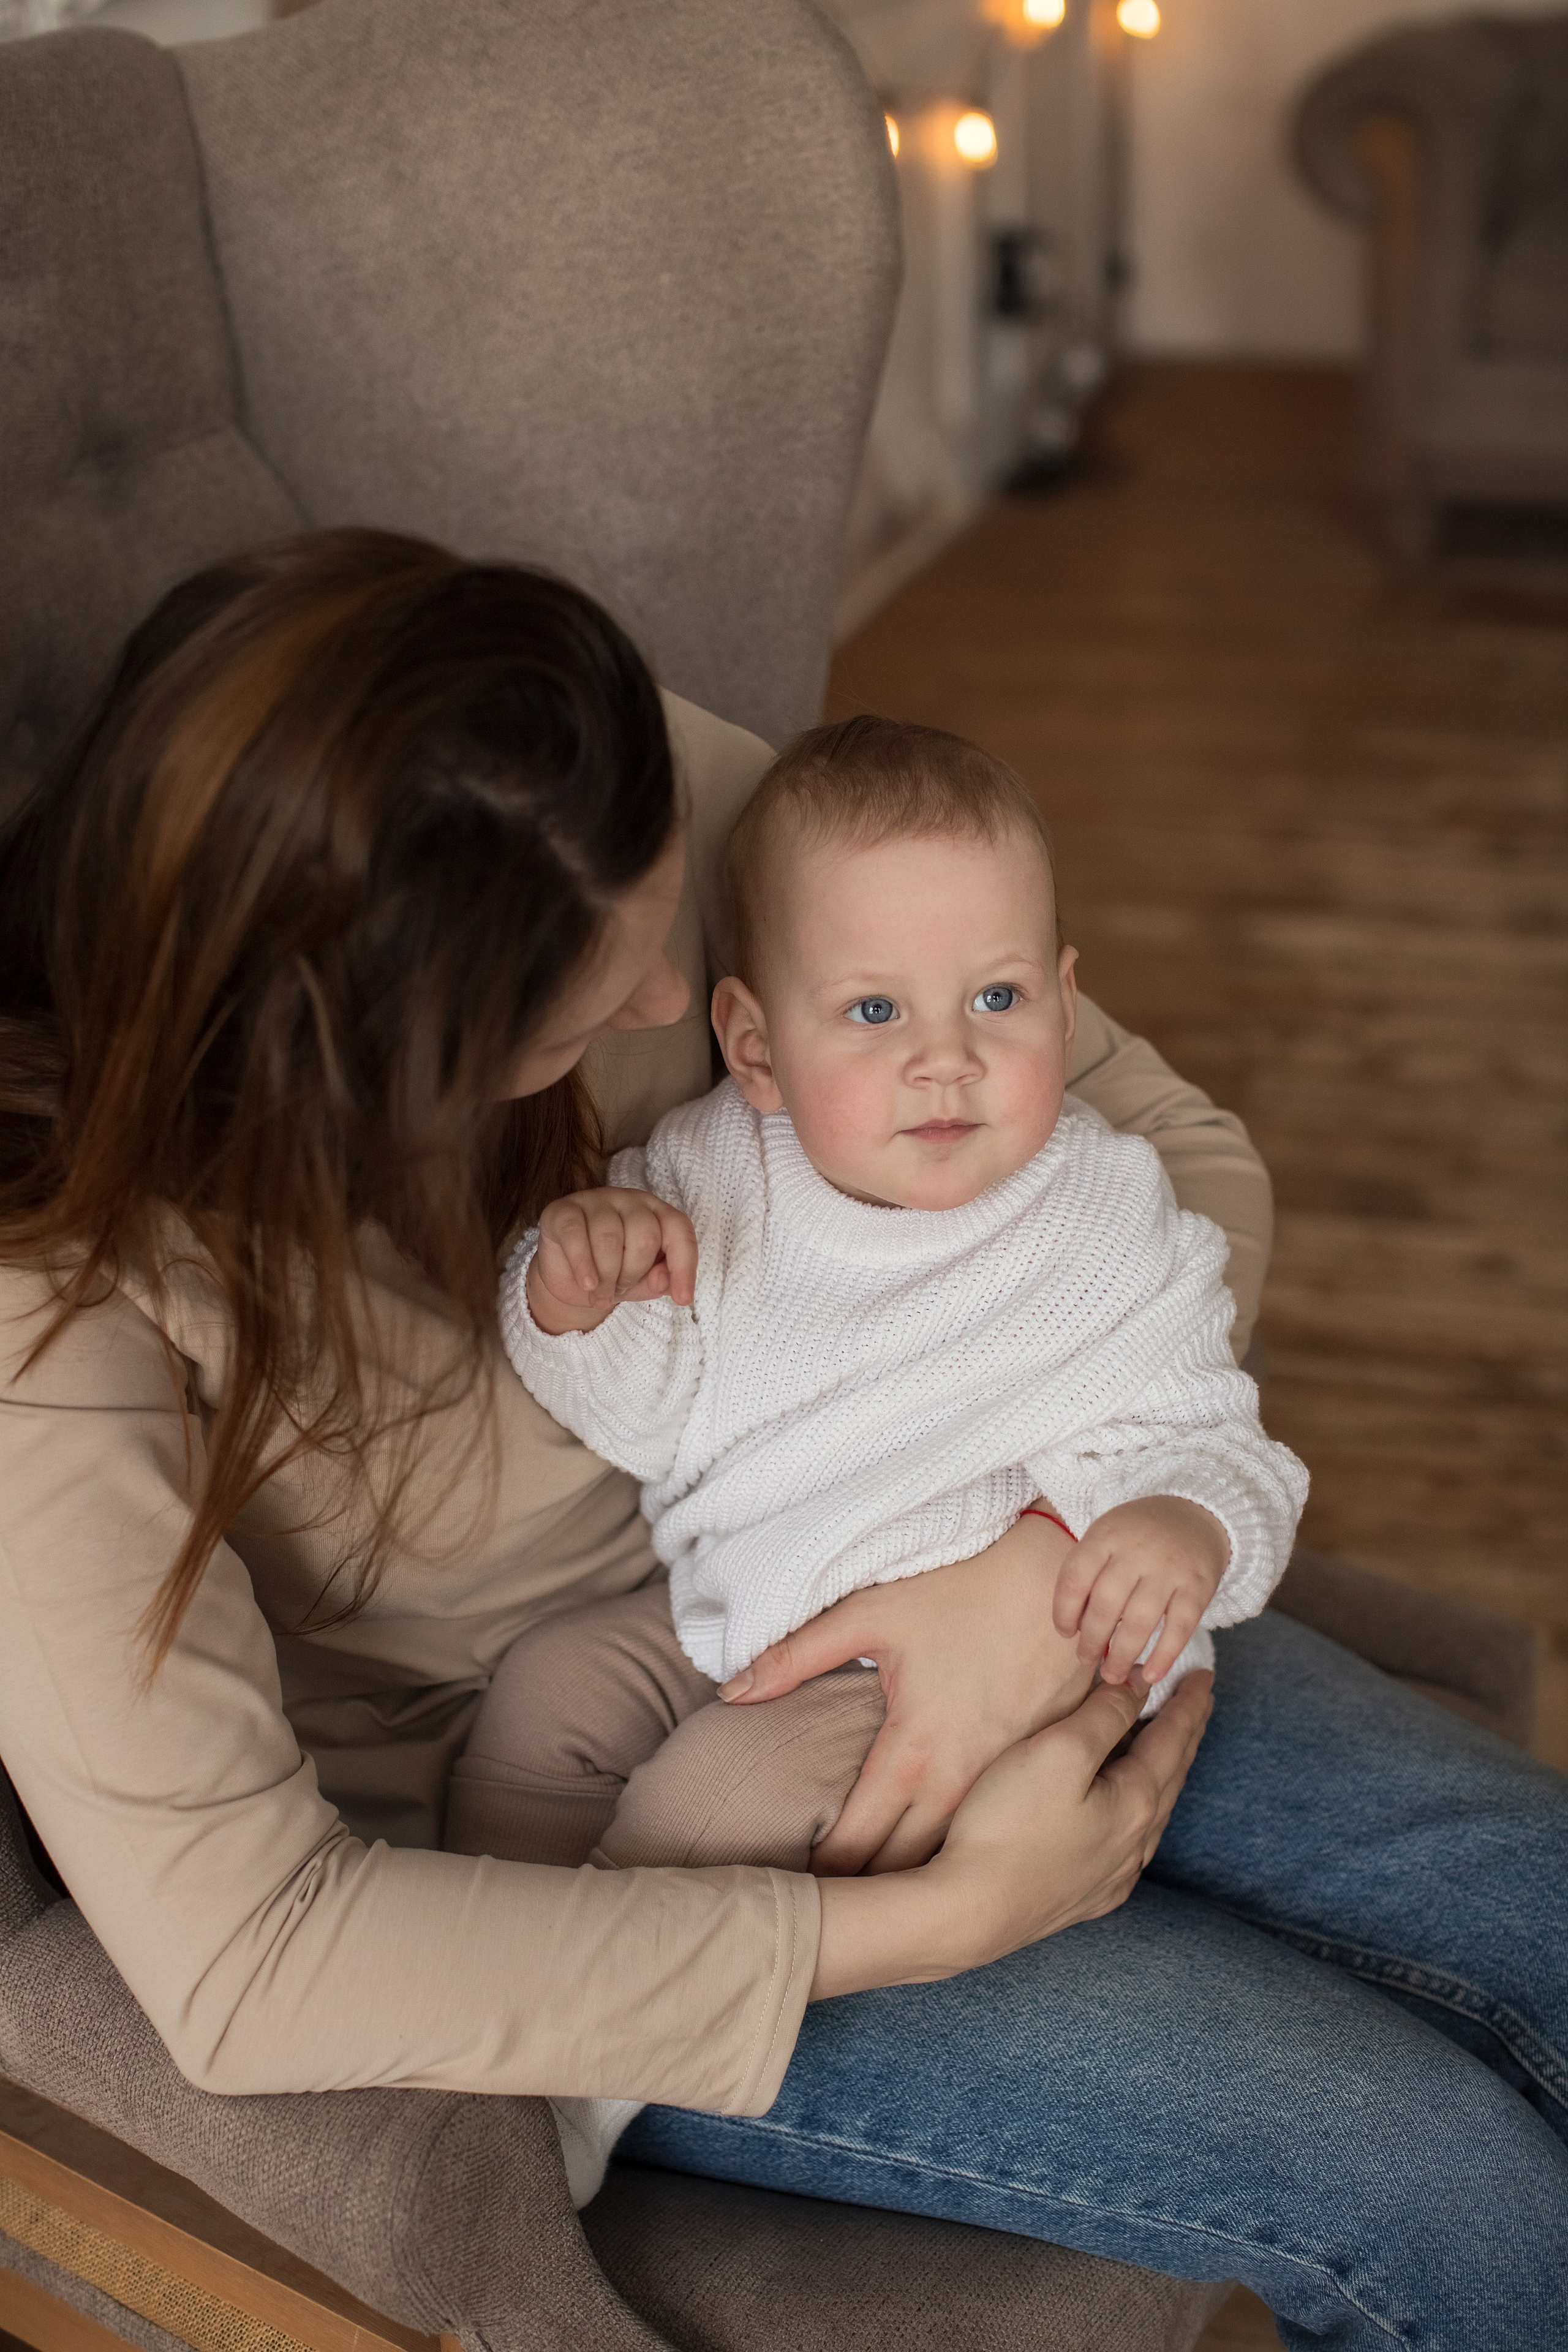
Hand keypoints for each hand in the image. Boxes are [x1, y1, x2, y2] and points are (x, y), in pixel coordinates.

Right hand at [526, 1187, 696, 1335]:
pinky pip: (575, 1234)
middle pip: (644, 1236)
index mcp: (656, 1213)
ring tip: (599, 1291)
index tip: (683, 1299)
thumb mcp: (643, 1285)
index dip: (684, 1266)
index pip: (679, 1230)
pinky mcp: (563, 1210)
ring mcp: (595, 1200)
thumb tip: (663, 1279)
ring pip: (609, 1238)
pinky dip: (582, 1265)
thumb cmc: (613, 1275)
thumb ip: (659, 1282)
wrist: (569, 1279)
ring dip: (606, 1277)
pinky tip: (587, 1283)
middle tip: (619, 1289)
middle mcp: (629, 1200)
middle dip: (633, 1274)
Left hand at [719, 1512, 1097, 1875]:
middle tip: (827, 1908)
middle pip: (906, 1868)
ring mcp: (1012, 1783)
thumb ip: (794, 1656)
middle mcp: (965, 1780)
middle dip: (866, 1892)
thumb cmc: (961, 1587)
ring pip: (957, 1859)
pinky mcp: (1046, 1773)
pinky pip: (1001, 1832)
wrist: (1062, 1569)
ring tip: (879, 1903)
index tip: (794, 1892)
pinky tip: (947, 1863)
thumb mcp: (870, 1613)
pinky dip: (969, 1852)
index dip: (823, 1875)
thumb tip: (731, 1694)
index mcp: (915, 1750)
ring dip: (918, 1880)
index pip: (858, 1842)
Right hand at [809, 1671, 1212, 1997]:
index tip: (1204, 1674)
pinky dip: (1138, 1812)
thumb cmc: (1008, 1824)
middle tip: (1198, 1701)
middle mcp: (1135, 1844)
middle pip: (1171, 1774)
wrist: (969, 1912)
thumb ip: (1104, 1715)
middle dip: (1186, 1733)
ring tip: (1167, 1747)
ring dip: (1164, 1772)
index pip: (1173, 1738)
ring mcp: (1112, 1876)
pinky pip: (1130, 1845)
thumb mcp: (1059, 1751)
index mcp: (1136, 1802)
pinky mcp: (1086, 1896)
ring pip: (1153, 1812)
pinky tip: (1129, 1816)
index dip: (1189, 1703)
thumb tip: (1138, 1689)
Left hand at [1052, 1496, 1227, 1688]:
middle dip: (1092, 1640)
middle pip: (1106, 1604)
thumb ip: (1089, 1572)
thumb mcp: (1108, 1536)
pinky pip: (1179, 1629)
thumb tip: (1074, 1628)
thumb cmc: (1139, 1536)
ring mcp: (1169, 1569)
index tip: (1065, 1633)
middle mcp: (1137, 1550)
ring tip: (1112, 1674)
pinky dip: (1163, 1657)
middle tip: (1086, 1660)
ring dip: (1122, 1655)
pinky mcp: (1198, 1587)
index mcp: (1107, 1535)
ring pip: (1139, 1621)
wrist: (1196, 1514)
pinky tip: (1150, 1675)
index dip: (1064, 1610)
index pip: (1075, 1577)